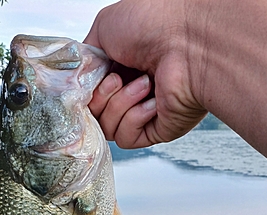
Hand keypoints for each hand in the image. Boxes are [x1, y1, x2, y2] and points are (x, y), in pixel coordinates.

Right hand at [84, 0, 206, 148]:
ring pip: (107, 128)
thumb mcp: (105, 27)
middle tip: (118, 77)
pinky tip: (151, 101)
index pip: (89, 92)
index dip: (84, 90)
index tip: (88, 80)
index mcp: (121, 66)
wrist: (190, 40)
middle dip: (101, 96)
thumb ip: (85, 58)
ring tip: (143, 84)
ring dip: (119, 105)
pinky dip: (133, 119)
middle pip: (94, 113)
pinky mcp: (156, 131)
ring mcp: (144, 112)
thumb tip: (76, 81)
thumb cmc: (156, 22)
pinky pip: (126, 138)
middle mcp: (132, 90)